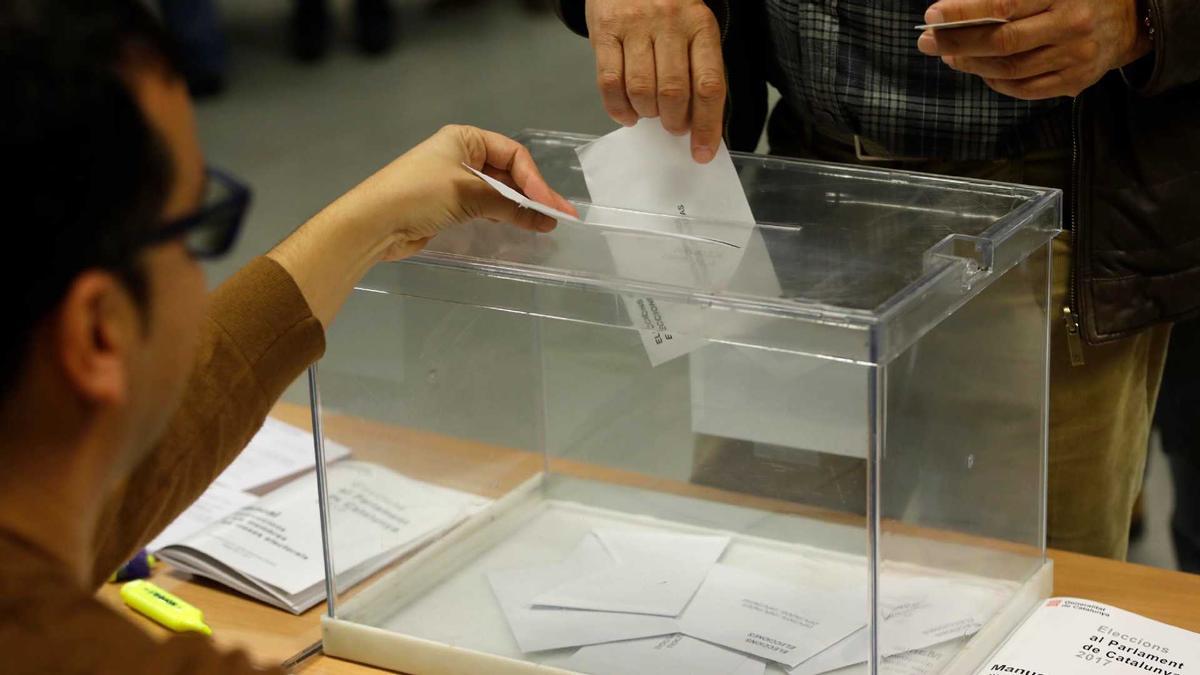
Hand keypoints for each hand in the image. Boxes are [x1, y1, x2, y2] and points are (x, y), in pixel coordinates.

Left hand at [317, 125, 576, 261]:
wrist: (372, 223)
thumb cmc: (418, 195)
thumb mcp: (468, 193)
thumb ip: (509, 205)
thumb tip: (545, 218)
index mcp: (464, 139)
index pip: (513, 155)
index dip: (535, 180)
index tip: (551, 206)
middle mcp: (461, 156)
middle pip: (508, 174)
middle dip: (532, 195)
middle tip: (559, 218)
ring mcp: (454, 182)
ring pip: (498, 193)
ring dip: (520, 208)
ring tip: (545, 226)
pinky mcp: (449, 206)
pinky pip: (485, 208)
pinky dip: (503, 217)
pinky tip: (520, 228)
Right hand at [585, 0, 725, 162]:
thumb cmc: (667, 9)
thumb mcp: (693, 28)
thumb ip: (697, 69)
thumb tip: (698, 126)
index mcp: (700, 26)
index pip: (709, 85)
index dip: (707, 126)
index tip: (702, 153)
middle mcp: (669, 23)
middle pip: (673, 92)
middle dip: (674, 121)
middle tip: (673, 125)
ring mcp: (635, 26)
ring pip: (641, 90)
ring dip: (646, 114)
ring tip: (649, 112)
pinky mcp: (605, 31)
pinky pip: (609, 82)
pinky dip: (618, 108)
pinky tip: (627, 112)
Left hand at [916, 0, 1151, 99]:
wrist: (1132, 16)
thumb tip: (960, 6)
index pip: (1005, 3)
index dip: (964, 13)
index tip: (933, 15)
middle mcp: (1072, 25)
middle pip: (1003, 42)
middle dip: (958, 42)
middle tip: (927, 40)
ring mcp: (1075, 57)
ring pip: (1010, 69)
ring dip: (972, 64)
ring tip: (950, 54)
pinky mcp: (1076, 81)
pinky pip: (1024, 89)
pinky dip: (995, 81)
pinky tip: (980, 70)